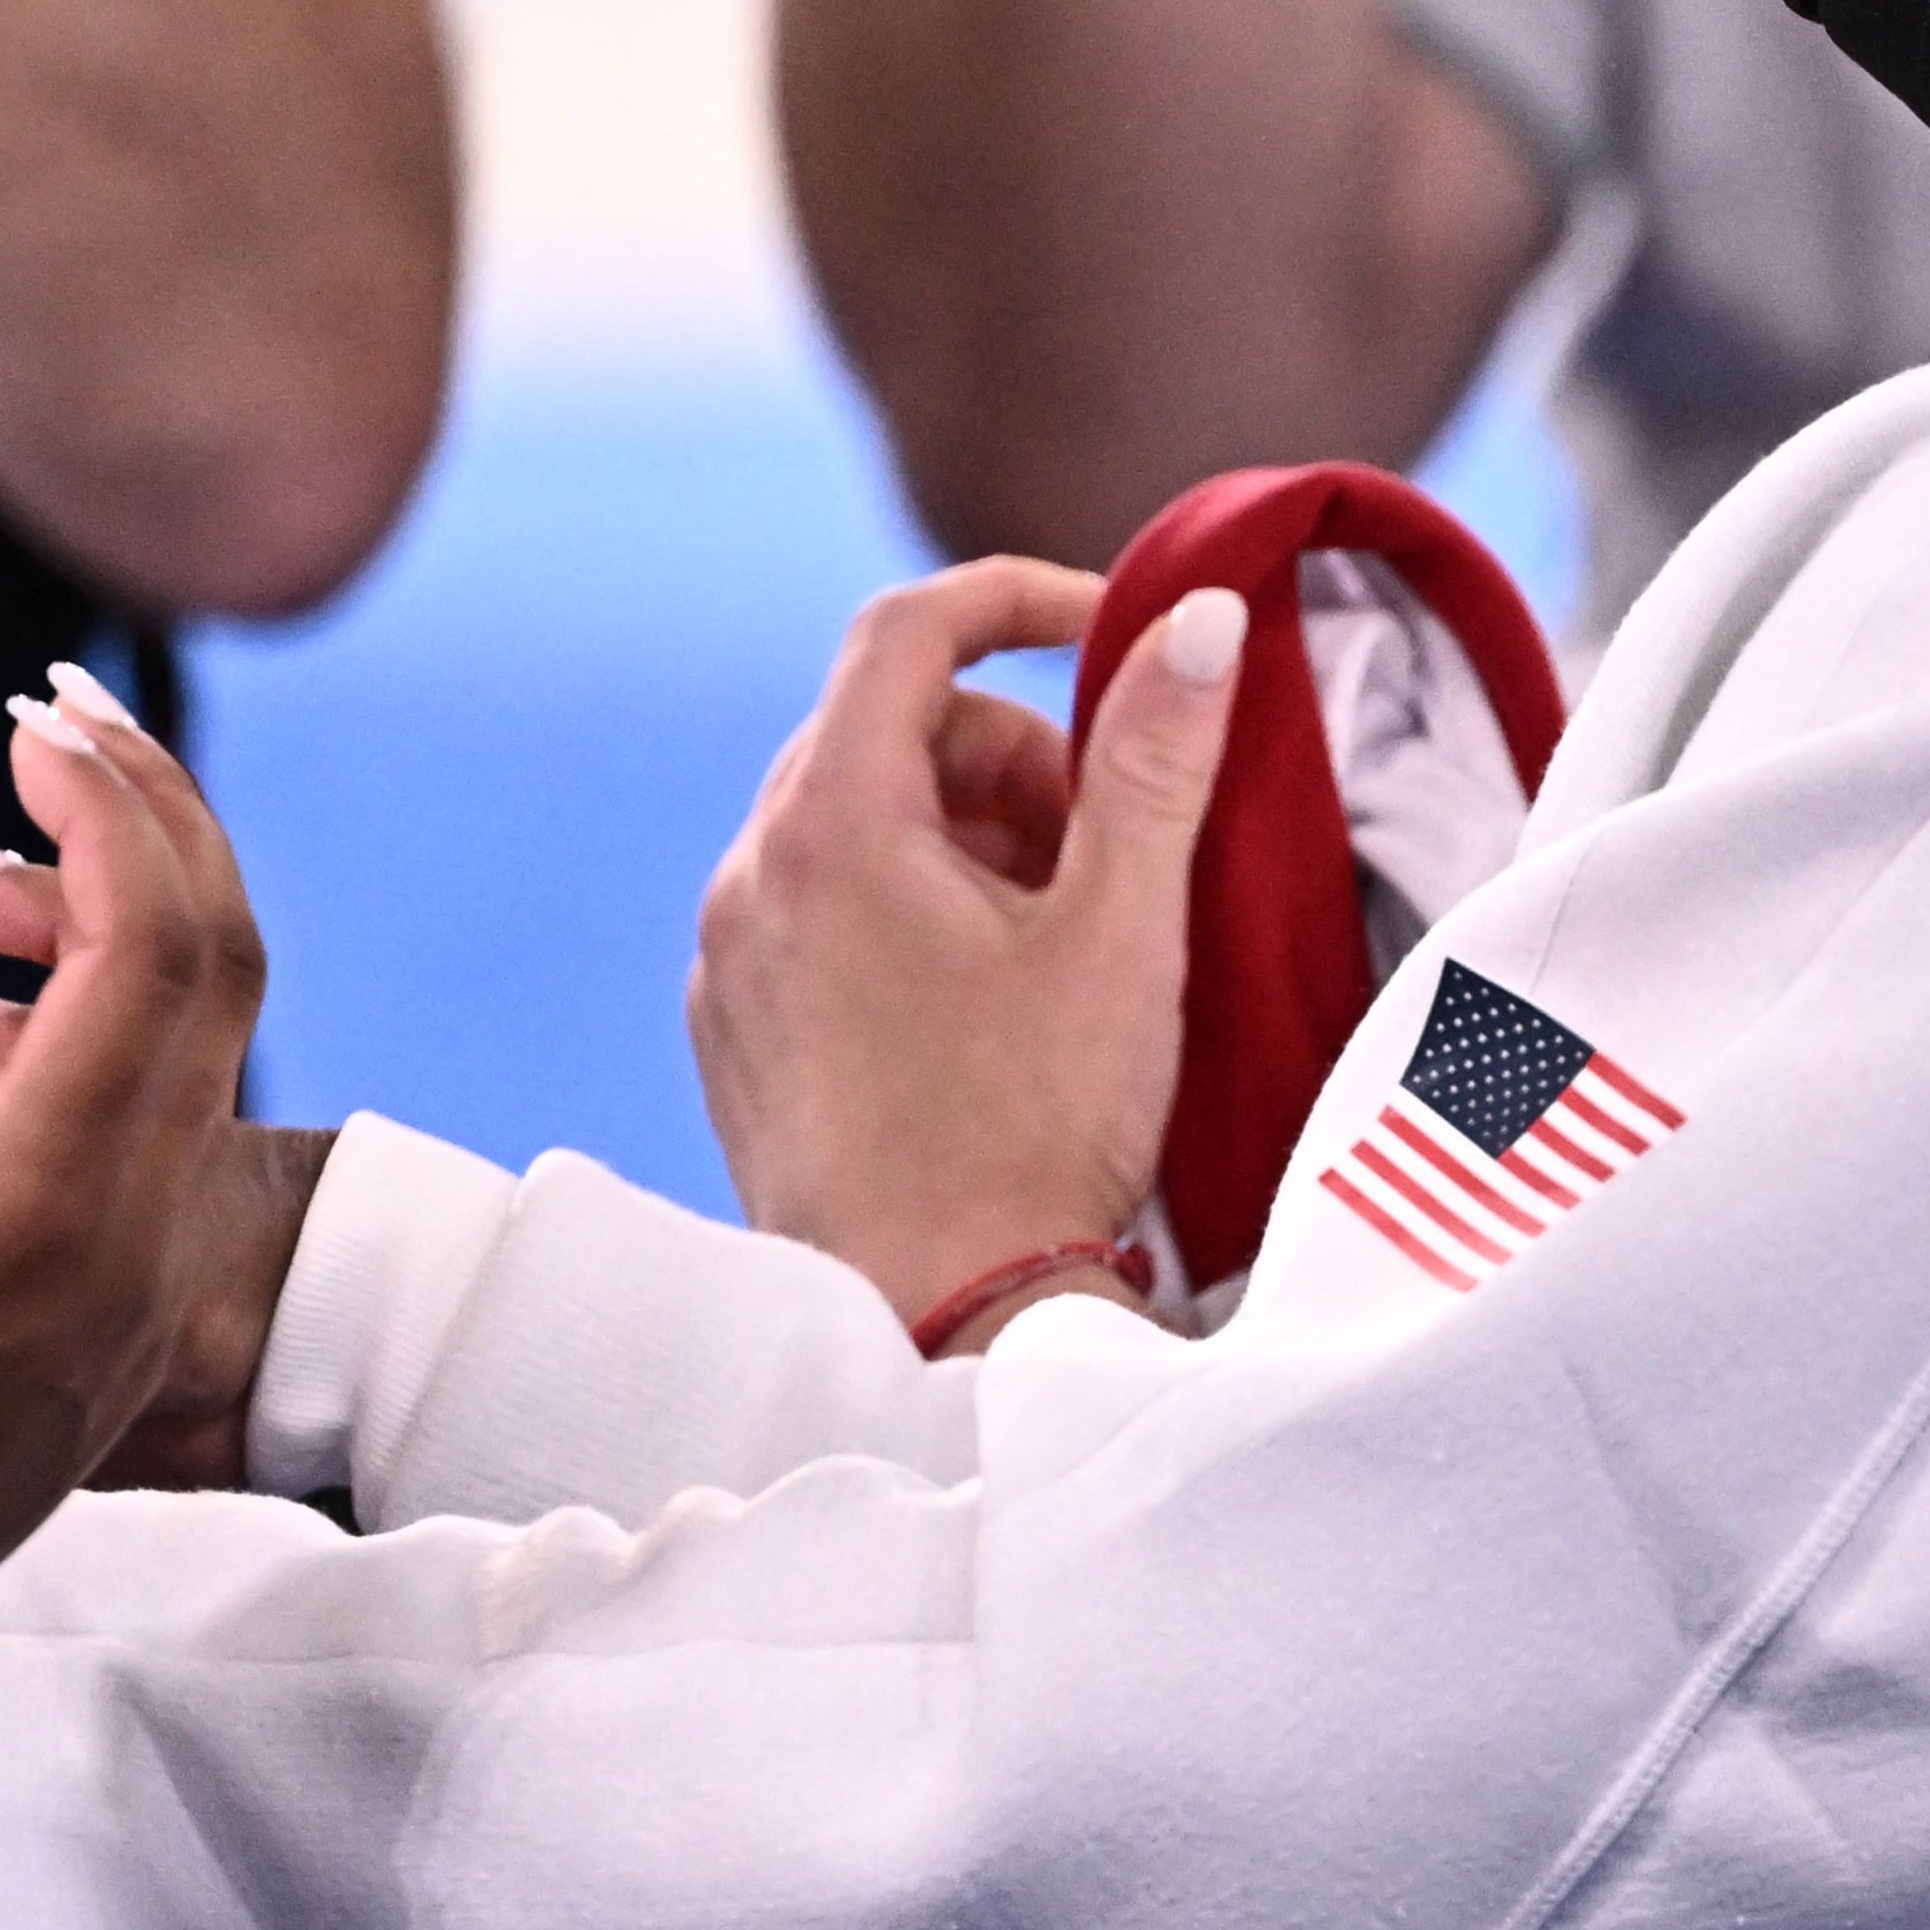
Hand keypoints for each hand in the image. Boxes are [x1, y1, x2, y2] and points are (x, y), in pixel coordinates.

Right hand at [0, 719, 329, 1490]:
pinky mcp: (135, 1300)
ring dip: (114, 920)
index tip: (26, 726)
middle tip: (51, 722)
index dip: (110, 809)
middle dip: (150, 816)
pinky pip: (166, 1118)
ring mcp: (152, 1275)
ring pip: (201, 1036)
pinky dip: (106, 1024)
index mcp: (42, 1208)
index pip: (153, 948)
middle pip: (220, 965)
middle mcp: (137, 1237)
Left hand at [689, 559, 1244, 1341]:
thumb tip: (1201, 619)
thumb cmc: (1031, 1132)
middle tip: (1102, 854)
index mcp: (831, 828)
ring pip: (855, 822)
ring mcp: (728, 959)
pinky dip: (907, 913)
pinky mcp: (733, 1033)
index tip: (1116, 633)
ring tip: (1054, 946)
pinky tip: (985, 1009)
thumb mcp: (1120, 930)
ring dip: (965, 839)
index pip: (907, 629)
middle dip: (1012, 757)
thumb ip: (1156, 756)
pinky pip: (818, 910)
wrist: (937, 1328)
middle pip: (888, 729)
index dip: (1019, 601)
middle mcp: (751, 876)